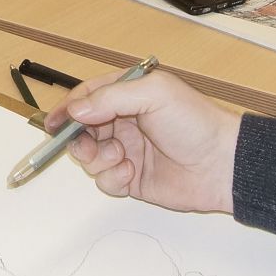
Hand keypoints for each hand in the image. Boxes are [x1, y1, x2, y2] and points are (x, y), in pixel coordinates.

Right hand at [50, 67, 240, 212]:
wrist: (222, 165)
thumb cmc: (196, 122)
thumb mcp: (154, 95)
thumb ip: (111, 98)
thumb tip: (76, 109)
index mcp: (129, 95)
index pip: (87, 97)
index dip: (68, 108)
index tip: (54, 122)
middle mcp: (124, 122)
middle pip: (81, 129)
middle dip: (78, 138)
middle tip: (88, 144)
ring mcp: (127, 151)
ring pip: (89, 157)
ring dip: (97, 158)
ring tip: (120, 157)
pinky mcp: (131, 178)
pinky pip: (104, 181)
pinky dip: (110, 178)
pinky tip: (129, 173)